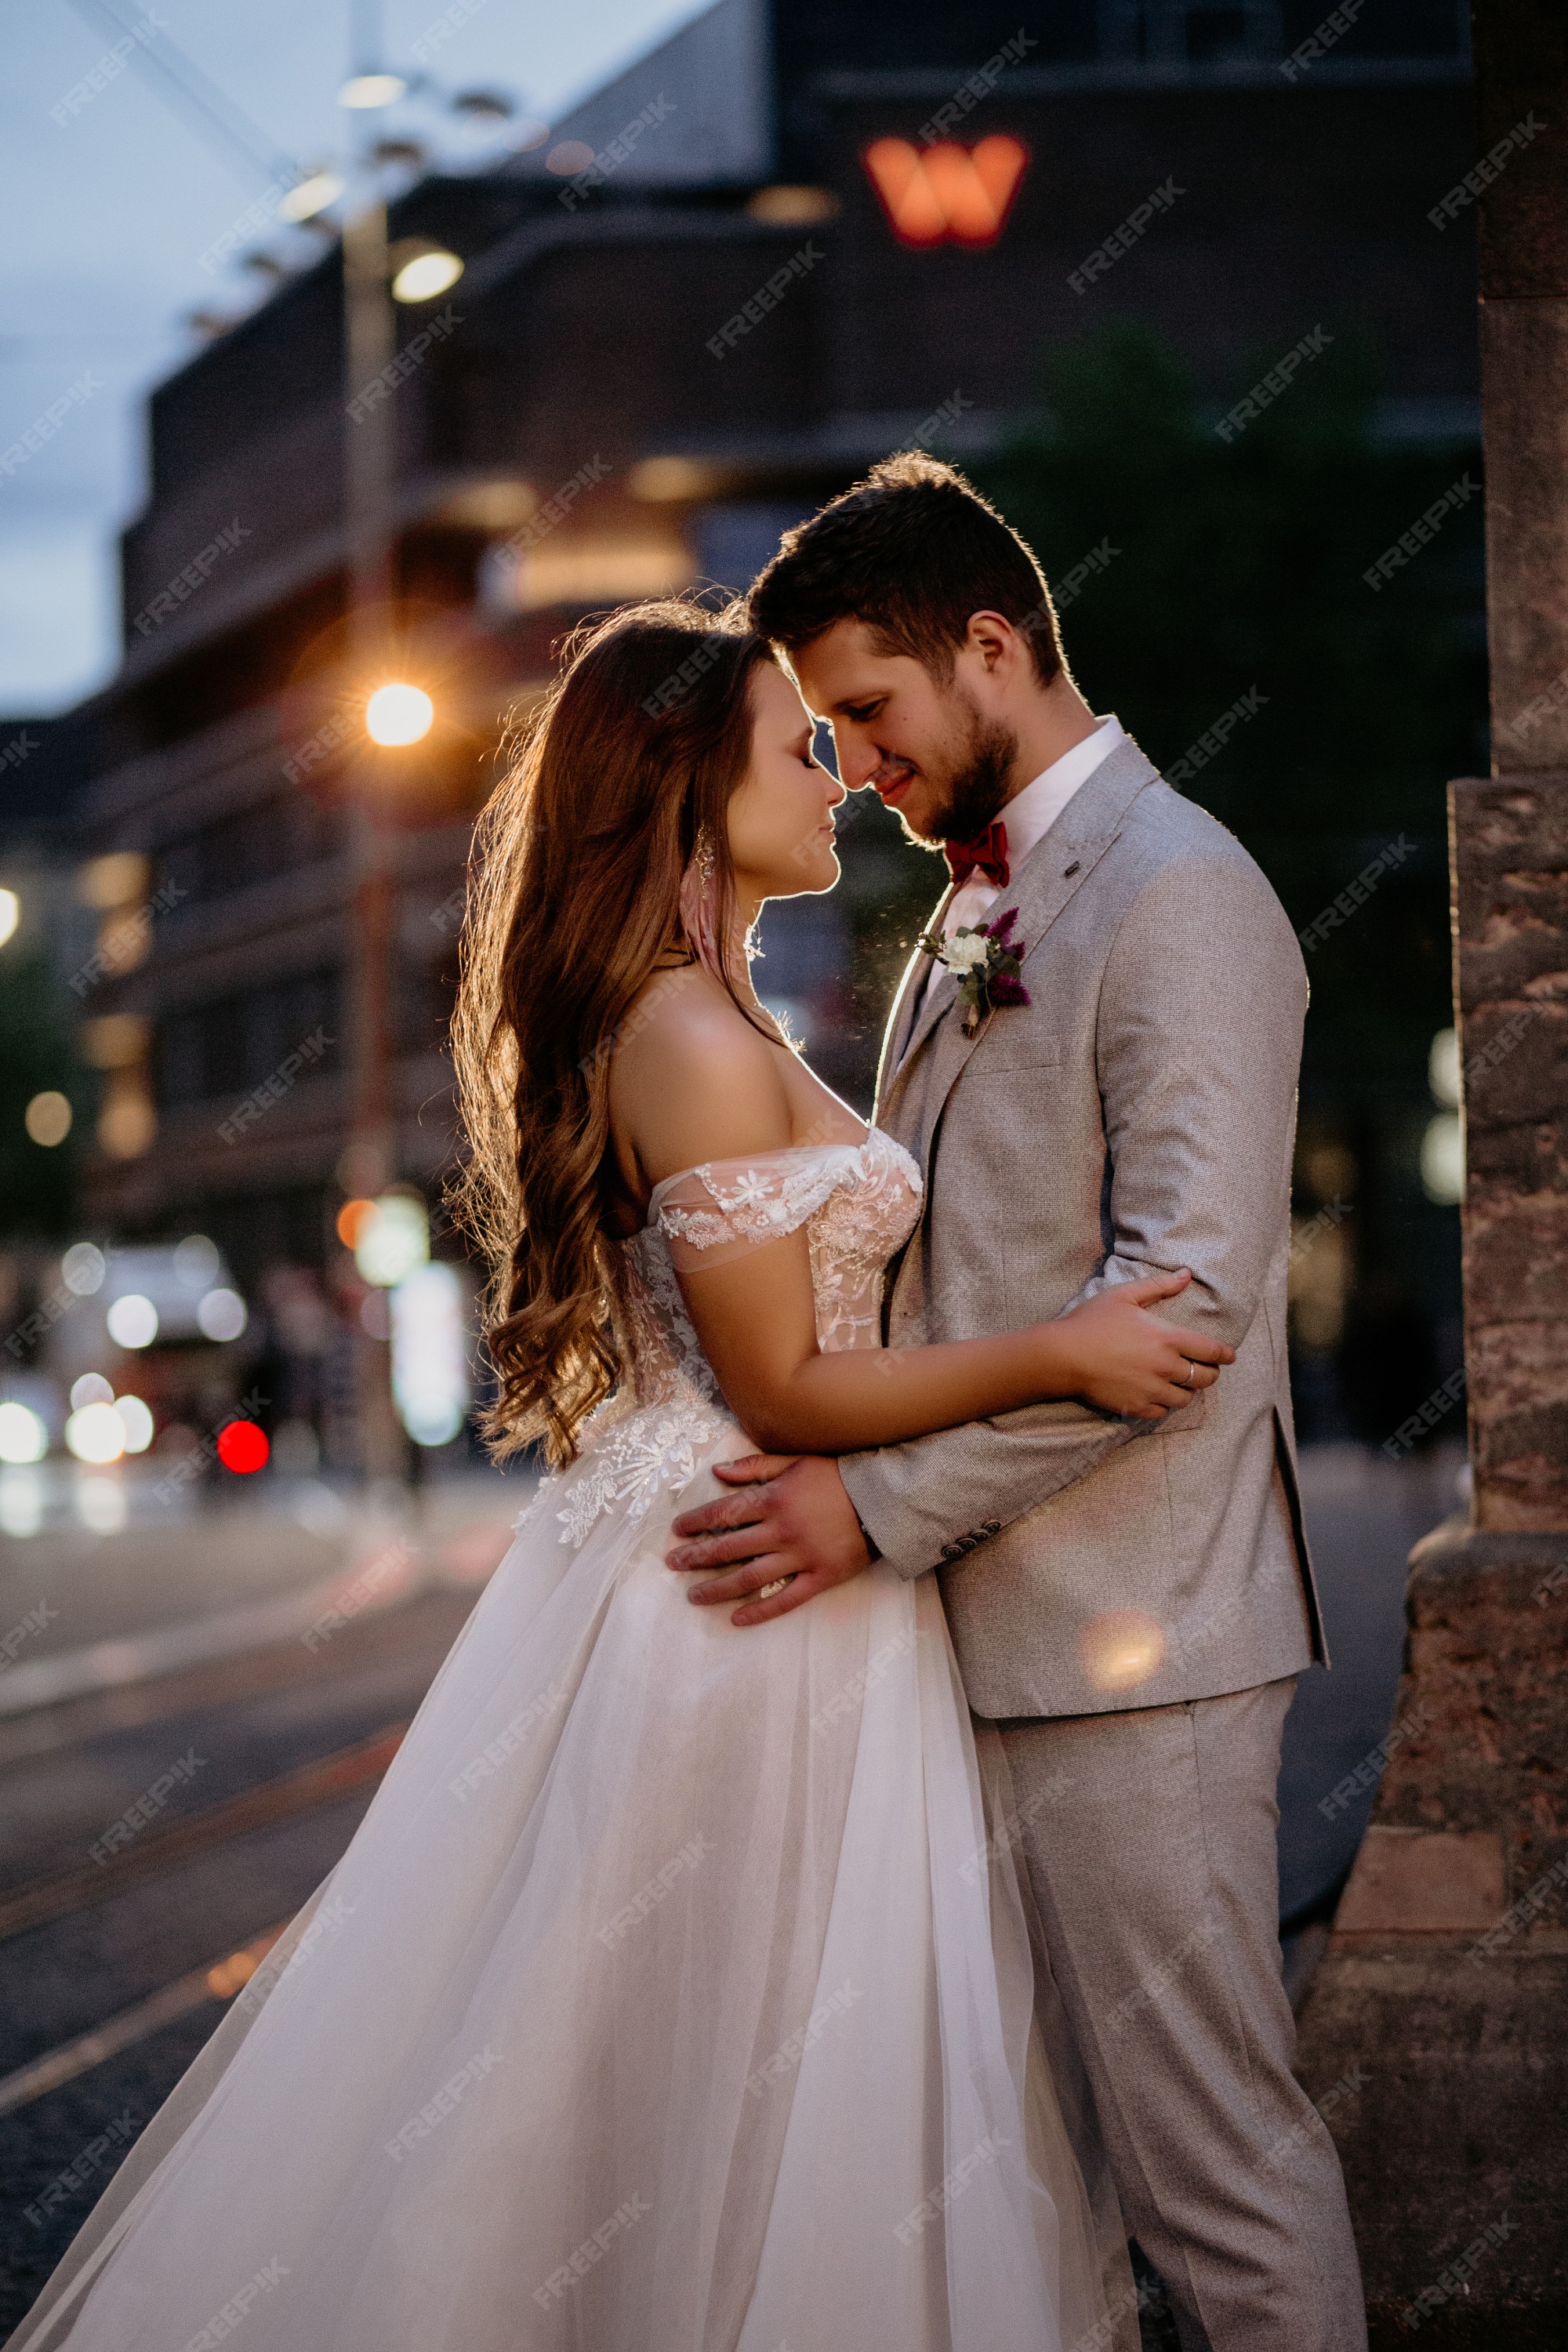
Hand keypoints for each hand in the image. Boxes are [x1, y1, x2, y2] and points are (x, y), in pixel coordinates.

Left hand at [666, 1453, 872, 1626]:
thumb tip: (717, 1471)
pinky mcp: (820, 1577)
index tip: (676, 1530)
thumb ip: (755, 1467)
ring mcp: (800, 1557)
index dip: (697, 1521)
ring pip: (750, 1577)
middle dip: (697, 1557)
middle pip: (729, 1547)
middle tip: (673, 1564)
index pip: (724, 1513)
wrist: (883, 1499)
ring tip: (693, 1596)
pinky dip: (760, 1611)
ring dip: (717, 1588)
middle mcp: (781, 1530)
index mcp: (774, 1500)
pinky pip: (785, 1599)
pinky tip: (737, 1619)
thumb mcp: (795, 1462)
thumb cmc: (838, 1477)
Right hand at [1052, 1269, 1234, 1419]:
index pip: (1211, 1351)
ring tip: (1180, 1384)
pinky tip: (1158, 1396)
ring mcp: (1152, 1390)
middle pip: (1205, 1378)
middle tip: (1205, 1370)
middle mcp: (1166, 1367)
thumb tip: (1186, 1275)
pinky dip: (1165, 1405)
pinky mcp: (1136, 1406)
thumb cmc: (1093, 1321)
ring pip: (1186, 1399)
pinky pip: (1162, 1412)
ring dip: (1187, 1391)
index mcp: (1168, 1339)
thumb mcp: (1125, 1296)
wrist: (1063, 1355)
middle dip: (1210, 1374)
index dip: (1225, 1355)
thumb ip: (1160, 1286)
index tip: (1229, 1357)